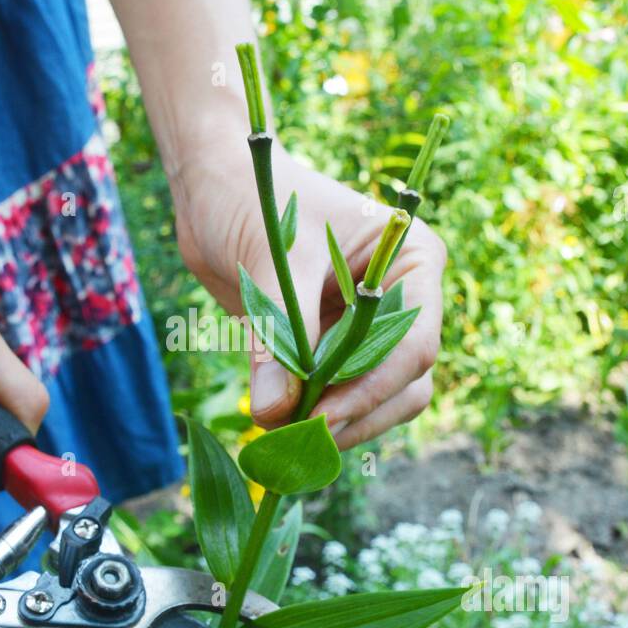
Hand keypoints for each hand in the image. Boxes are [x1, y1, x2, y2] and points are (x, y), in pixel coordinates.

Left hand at [173, 138, 445, 447]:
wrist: (214, 187)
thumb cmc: (253, 196)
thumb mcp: (270, 257)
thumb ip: (278, 334)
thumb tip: (276, 413)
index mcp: (412, 261)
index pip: (413, 342)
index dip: (371, 388)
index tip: (320, 418)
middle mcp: (402, 299)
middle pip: (405, 384)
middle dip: (356, 415)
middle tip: (298, 440)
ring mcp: (369, 328)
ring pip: (376, 400)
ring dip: (335, 425)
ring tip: (283, 439)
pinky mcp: (332, 348)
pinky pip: (337, 397)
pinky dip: (312, 417)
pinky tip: (277, 427)